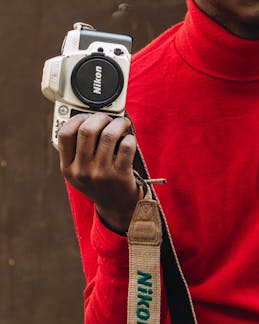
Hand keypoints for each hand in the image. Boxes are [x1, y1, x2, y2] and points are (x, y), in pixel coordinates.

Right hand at [58, 112, 140, 233]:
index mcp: (68, 168)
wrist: (117, 207)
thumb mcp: (80, 171)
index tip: (88, 116)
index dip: (77, 119)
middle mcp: (82, 171)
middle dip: (101, 118)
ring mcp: (101, 174)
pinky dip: (130, 138)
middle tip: (109, 119)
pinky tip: (129, 140)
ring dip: (119, 124)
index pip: (64, 134)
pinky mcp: (120, 175)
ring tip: (123, 125)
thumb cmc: (100, 182)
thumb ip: (79, 149)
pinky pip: (126, 146)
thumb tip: (90, 116)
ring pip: (109, 135)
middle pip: (87, 130)